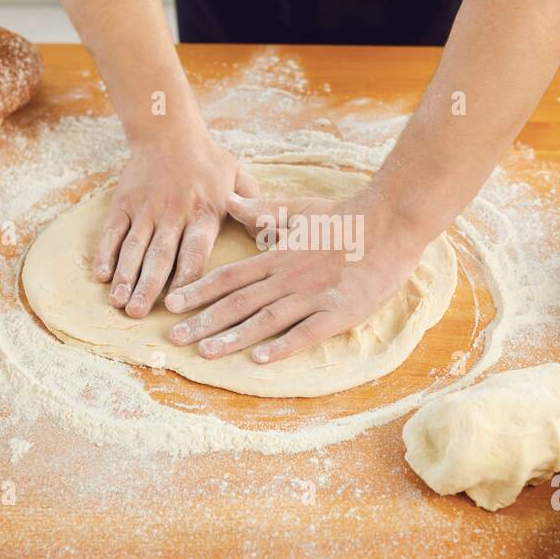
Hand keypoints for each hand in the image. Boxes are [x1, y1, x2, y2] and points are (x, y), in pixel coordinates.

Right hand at [95, 132, 256, 317]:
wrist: (168, 130)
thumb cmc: (208, 160)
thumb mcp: (239, 177)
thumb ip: (254, 207)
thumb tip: (266, 238)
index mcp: (205, 212)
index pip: (195, 251)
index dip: (186, 277)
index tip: (178, 303)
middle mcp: (174, 213)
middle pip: (160, 255)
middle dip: (148, 286)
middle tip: (139, 314)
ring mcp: (146, 209)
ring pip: (134, 247)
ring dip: (125, 276)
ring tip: (118, 302)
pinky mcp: (124, 202)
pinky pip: (113, 231)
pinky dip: (105, 253)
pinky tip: (101, 276)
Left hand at [162, 193, 426, 362]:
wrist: (388, 222)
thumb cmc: (345, 218)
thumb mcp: (298, 210)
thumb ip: (262, 211)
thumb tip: (228, 199)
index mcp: (276, 257)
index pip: (228, 277)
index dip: (198, 291)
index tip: (171, 304)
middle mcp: (286, 278)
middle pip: (238, 302)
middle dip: (203, 321)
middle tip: (173, 338)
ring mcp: (311, 296)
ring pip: (265, 319)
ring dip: (233, 336)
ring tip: (206, 352)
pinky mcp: (337, 312)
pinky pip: (306, 332)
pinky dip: (283, 345)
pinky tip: (261, 359)